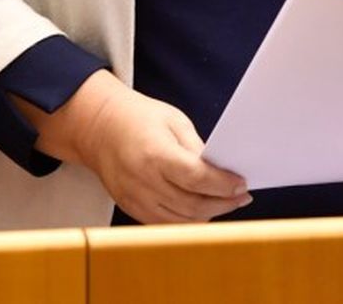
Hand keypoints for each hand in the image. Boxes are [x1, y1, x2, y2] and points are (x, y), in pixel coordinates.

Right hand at [24, 72, 250, 223]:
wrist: (99, 128)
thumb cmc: (140, 118)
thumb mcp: (174, 121)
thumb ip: (197, 148)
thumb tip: (222, 170)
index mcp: (155, 154)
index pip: (196, 178)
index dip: (223, 185)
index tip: (242, 185)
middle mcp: (142, 181)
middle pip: (191, 204)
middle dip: (223, 203)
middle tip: (242, 196)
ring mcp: (134, 198)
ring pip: (180, 220)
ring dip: (209, 215)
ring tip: (228, 203)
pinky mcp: (130, 208)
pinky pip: (165, 223)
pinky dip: (188, 220)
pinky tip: (204, 209)